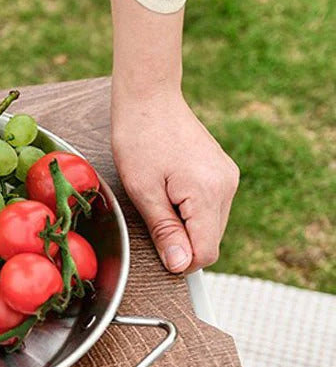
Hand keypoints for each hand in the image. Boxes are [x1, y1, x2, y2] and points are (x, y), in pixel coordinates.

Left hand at [112, 90, 239, 273]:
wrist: (150, 100)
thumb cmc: (140, 141)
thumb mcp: (144, 193)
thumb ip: (165, 231)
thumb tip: (180, 265)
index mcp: (208, 192)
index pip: (206, 252)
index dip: (180, 262)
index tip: (157, 252)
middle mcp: (226, 186)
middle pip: (210, 242)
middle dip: (181, 243)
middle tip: (153, 218)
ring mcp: (227, 178)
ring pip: (210, 227)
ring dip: (185, 228)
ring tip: (160, 200)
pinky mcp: (222, 173)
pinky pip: (209, 210)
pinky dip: (190, 213)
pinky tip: (170, 194)